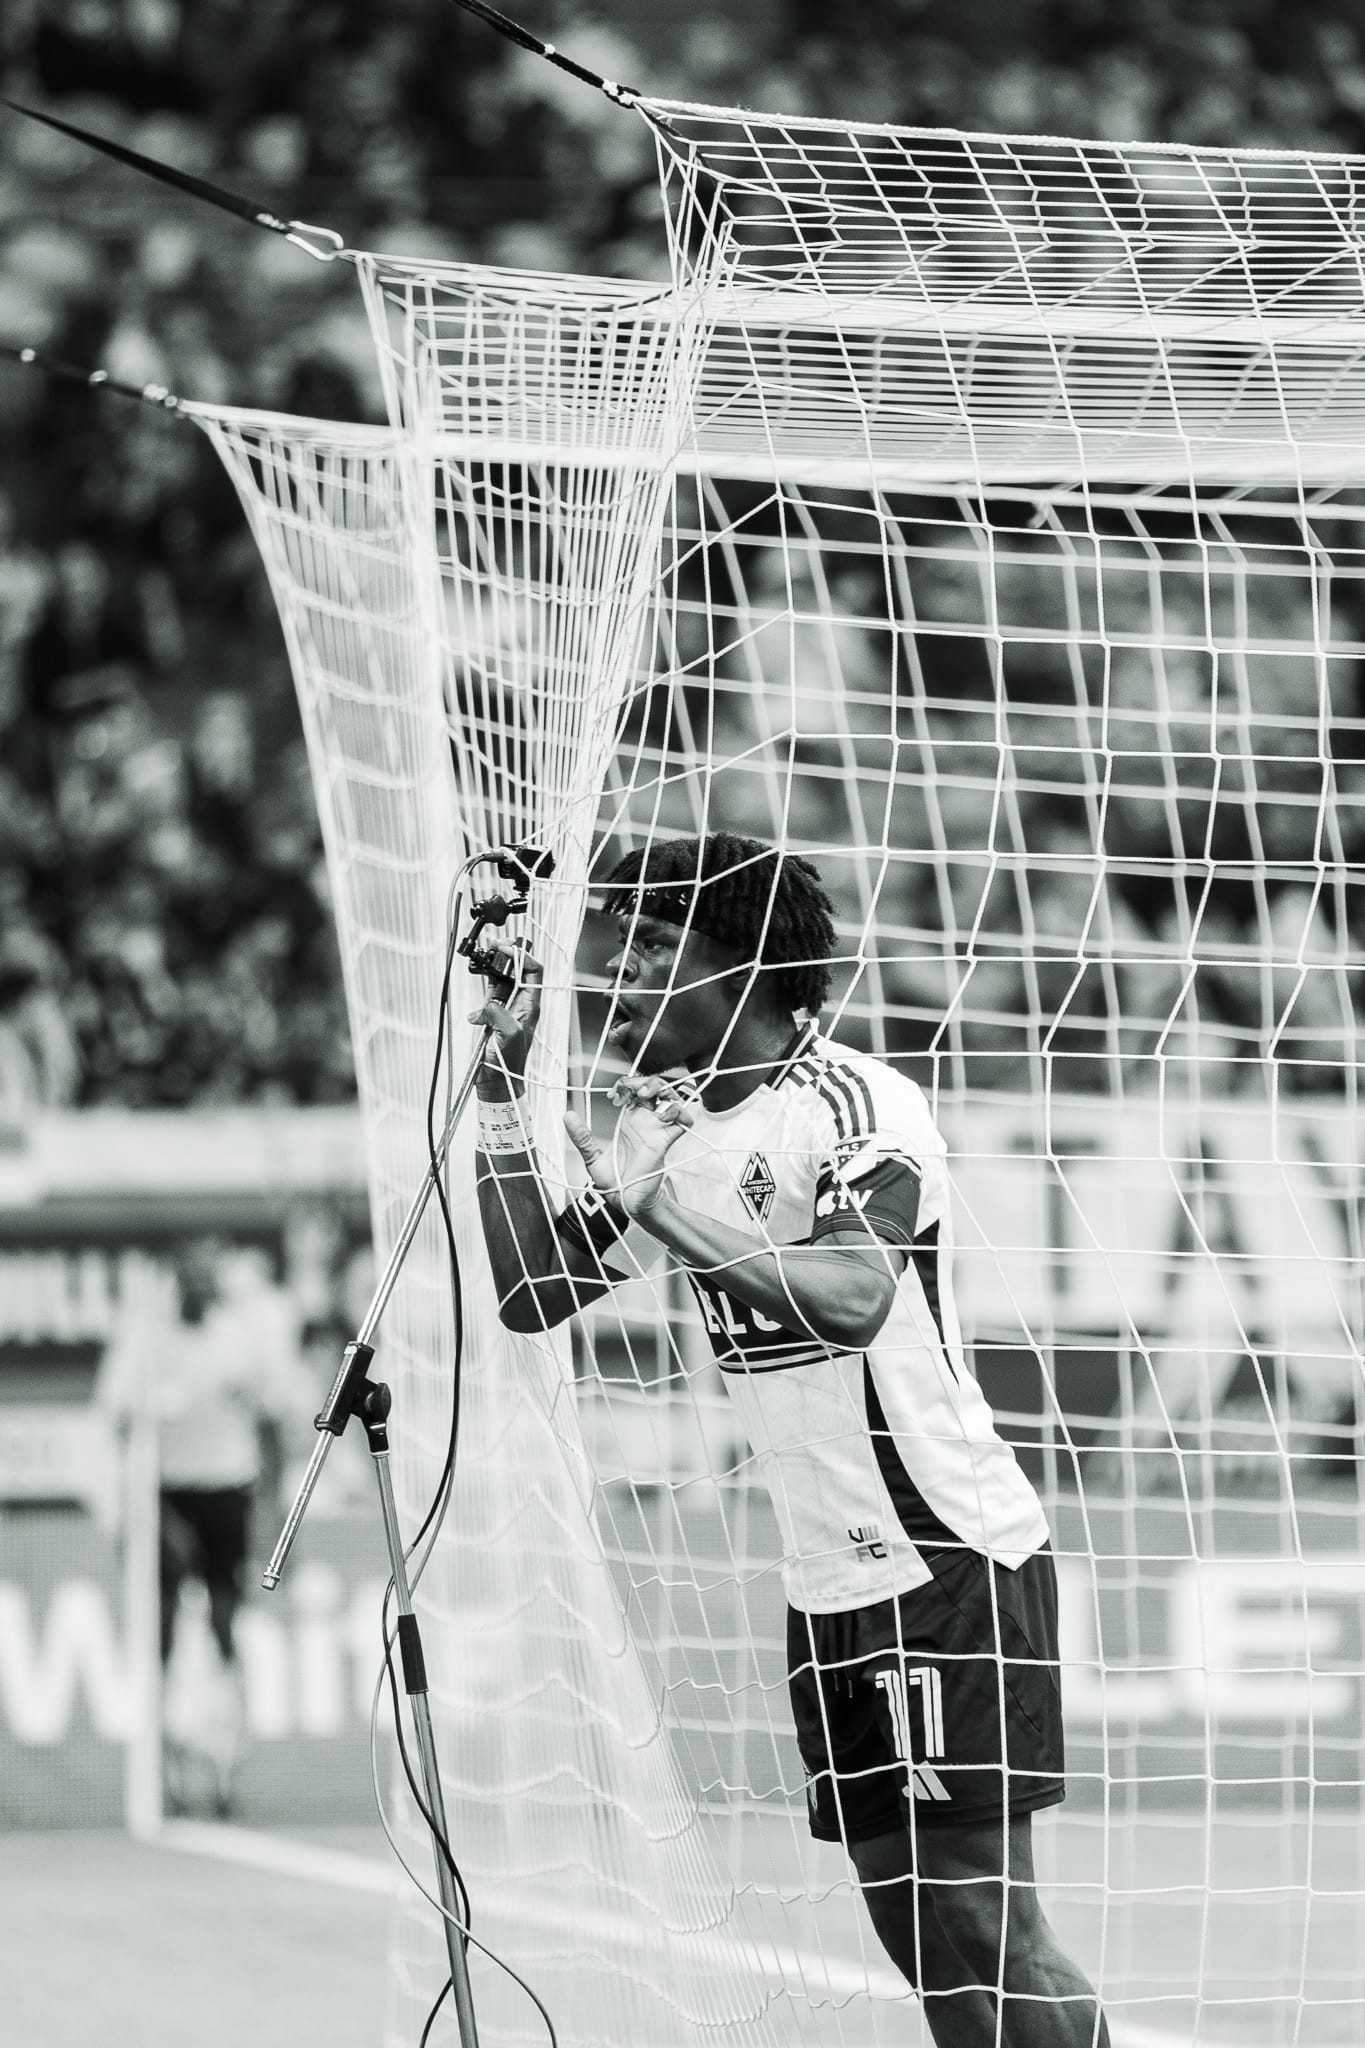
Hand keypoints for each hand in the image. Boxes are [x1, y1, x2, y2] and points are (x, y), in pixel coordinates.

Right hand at [467, 942, 542, 1093]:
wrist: (496, 1081)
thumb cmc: (509, 1063)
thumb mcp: (509, 1036)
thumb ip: (500, 1015)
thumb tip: (488, 1005)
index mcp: (531, 1006)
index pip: (534, 972)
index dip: (522, 957)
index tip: (506, 950)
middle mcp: (521, 1004)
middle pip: (518, 970)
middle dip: (507, 955)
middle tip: (494, 945)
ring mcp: (506, 1008)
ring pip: (502, 979)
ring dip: (493, 966)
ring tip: (485, 954)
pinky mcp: (492, 1014)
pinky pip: (488, 993)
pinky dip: (481, 989)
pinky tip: (475, 999)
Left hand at [564, 1074, 694, 1220]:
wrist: (627, 1202)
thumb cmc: (614, 1182)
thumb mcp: (592, 1158)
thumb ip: (582, 1137)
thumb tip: (567, 1115)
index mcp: (628, 1121)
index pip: (633, 1091)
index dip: (625, 1085)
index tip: (612, 1097)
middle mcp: (644, 1122)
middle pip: (654, 1088)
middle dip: (644, 1081)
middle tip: (632, 1091)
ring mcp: (657, 1130)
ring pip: (670, 1098)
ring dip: (661, 1091)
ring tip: (645, 1097)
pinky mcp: (665, 1142)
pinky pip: (681, 1121)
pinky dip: (678, 1112)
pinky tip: (663, 1115)